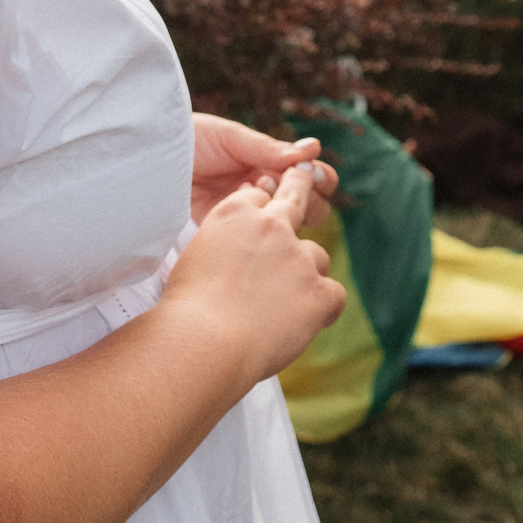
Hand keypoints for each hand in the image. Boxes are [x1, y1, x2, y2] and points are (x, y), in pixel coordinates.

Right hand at [164, 170, 347, 382]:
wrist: (203, 343)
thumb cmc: (188, 309)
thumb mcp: (194, 257)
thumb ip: (221, 244)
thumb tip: (231, 255)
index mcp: (234, 214)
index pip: (258, 197)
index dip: (260, 213)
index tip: (259, 226)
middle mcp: (271, 226)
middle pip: (296, 197)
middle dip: (301, 189)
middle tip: (304, 179)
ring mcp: (298, 257)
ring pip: (317, 257)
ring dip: (306, 275)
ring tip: (281, 307)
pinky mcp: (319, 292)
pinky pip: (335, 294)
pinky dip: (323, 309)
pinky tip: (302, 324)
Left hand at [191, 112, 338, 228]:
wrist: (148, 159)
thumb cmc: (188, 138)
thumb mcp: (229, 138)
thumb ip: (267, 149)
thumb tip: (313, 149)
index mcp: (268, 162)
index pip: (310, 175)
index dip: (319, 177)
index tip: (313, 174)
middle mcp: (264, 188)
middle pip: (308, 205)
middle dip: (308, 198)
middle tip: (284, 184)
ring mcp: (247, 211)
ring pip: (285, 225)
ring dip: (282, 209)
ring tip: (257, 189)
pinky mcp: (227, 230)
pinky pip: (253, 237)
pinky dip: (255, 225)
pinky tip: (240, 204)